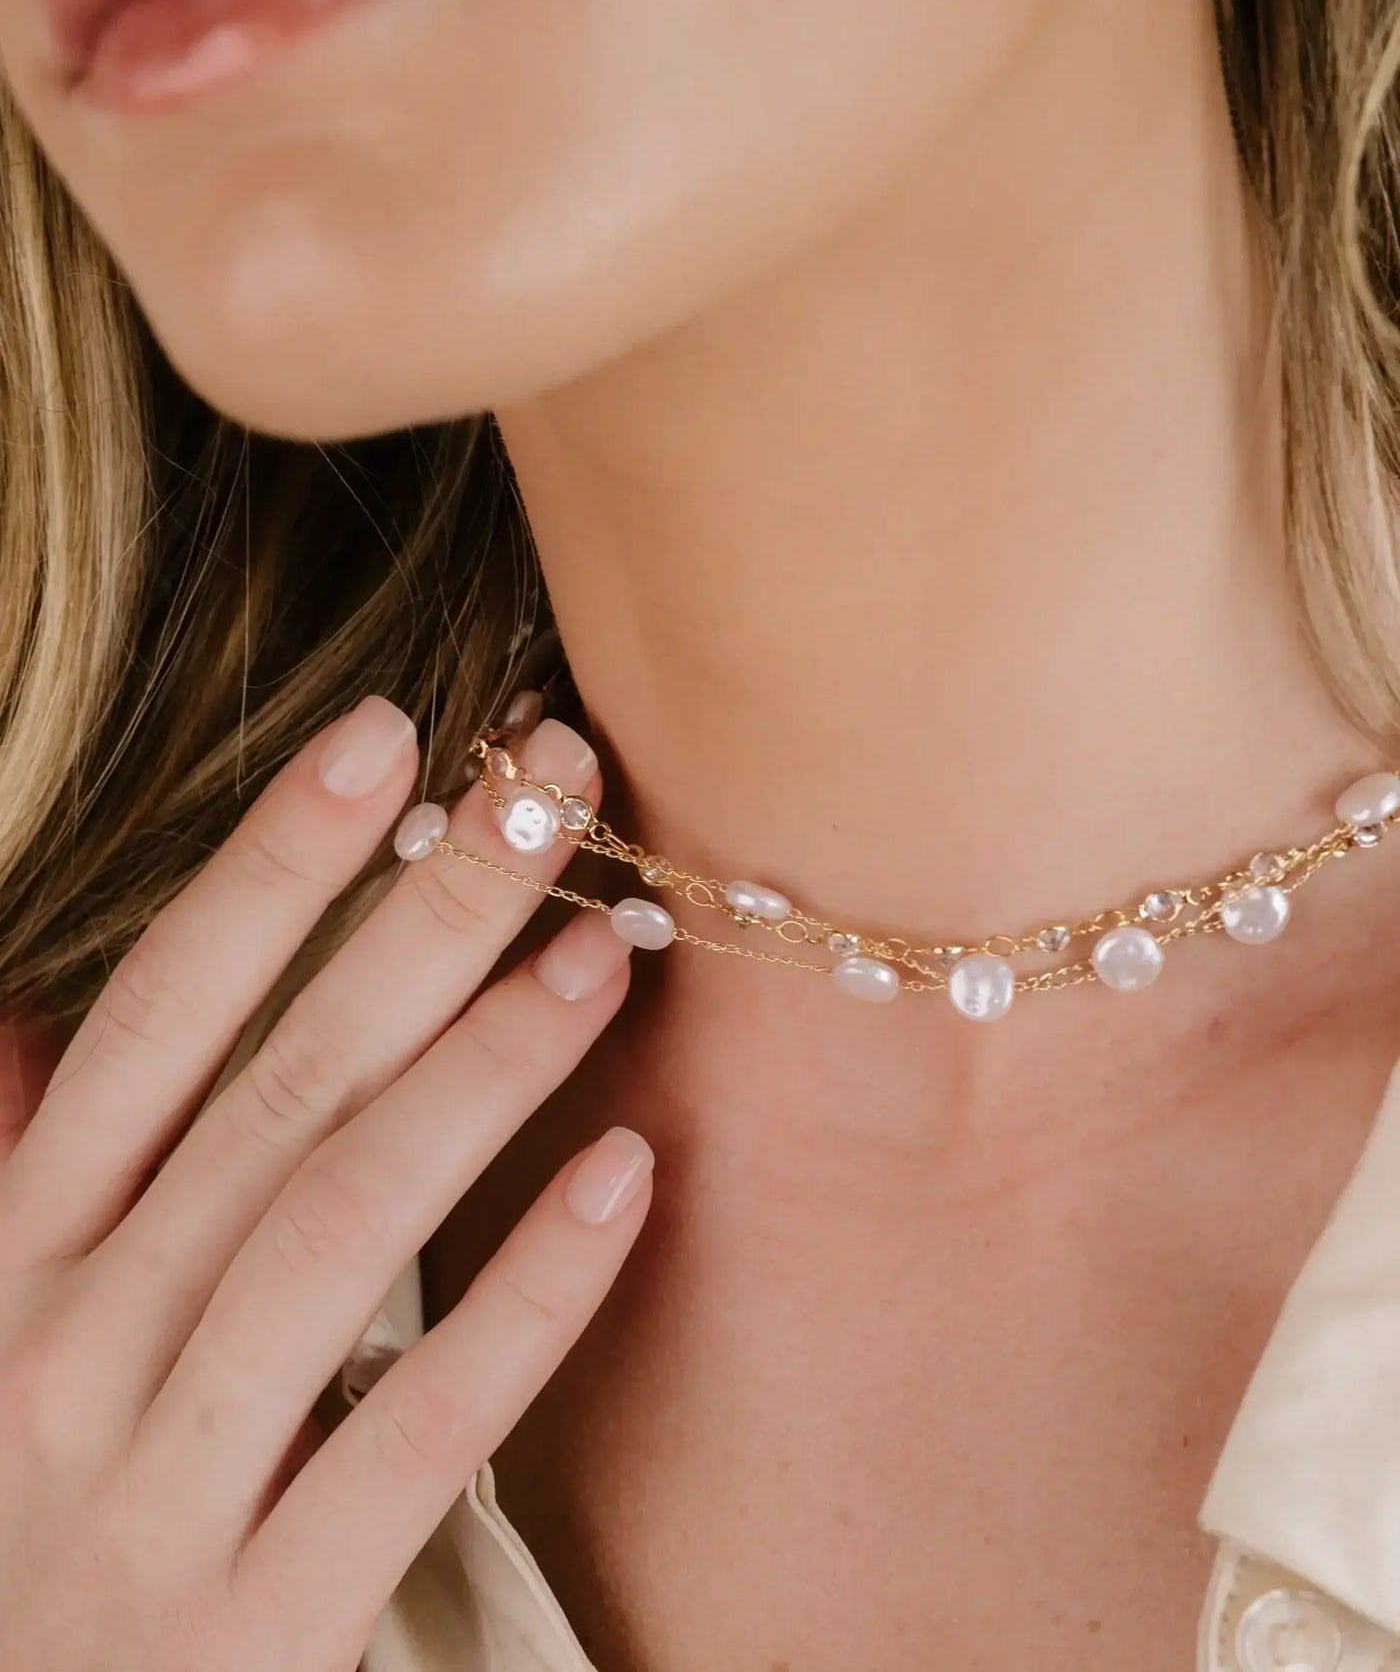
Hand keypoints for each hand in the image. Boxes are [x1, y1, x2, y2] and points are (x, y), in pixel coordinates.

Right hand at [0, 699, 649, 1671]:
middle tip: (551, 793)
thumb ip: (33, 1176)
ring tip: (604, 951)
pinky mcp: (251, 1627)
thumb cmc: (41, 1535)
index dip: (268, 865)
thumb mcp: (10, 1341)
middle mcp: (64, 1347)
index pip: (157, 1014)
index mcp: (19, 1257)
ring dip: (482, 1069)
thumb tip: (34, 1007)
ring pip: (334, 1223)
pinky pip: (412, 1429)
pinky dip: (523, 1295)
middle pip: (273, 1084)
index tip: (389, 734)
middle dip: (420, 919)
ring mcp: (150, 1490)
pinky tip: (628, 1177)